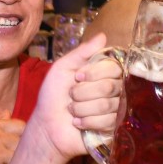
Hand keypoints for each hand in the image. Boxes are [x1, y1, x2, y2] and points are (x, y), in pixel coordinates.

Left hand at [28, 34, 120, 160]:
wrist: (46, 124)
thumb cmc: (53, 95)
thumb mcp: (63, 68)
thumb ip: (82, 52)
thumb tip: (103, 36)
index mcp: (104, 74)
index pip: (114, 67)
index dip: (94, 73)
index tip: (77, 77)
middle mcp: (114, 90)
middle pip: (110, 86)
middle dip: (83, 92)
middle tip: (71, 96)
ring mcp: (115, 110)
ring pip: (107, 105)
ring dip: (82, 108)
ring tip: (72, 111)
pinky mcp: (113, 128)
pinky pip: (107, 121)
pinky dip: (87, 122)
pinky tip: (78, 123)